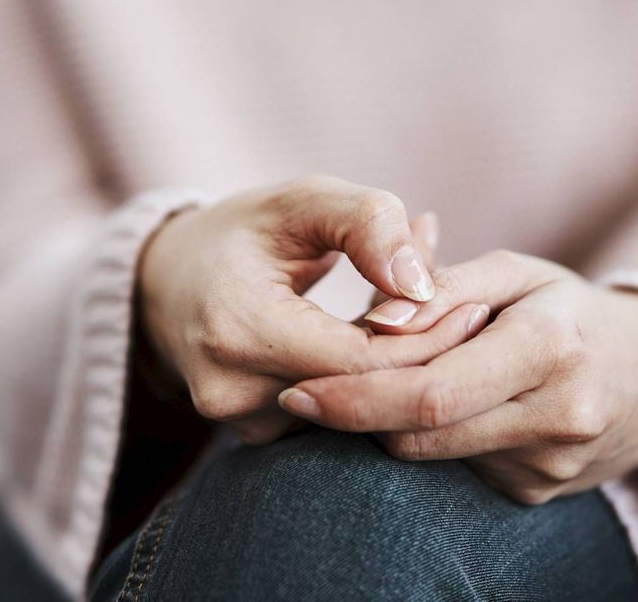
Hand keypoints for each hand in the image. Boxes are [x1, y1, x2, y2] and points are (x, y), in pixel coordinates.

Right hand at [138, 175, 485, 443]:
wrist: (165, 284)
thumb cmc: (241, 233)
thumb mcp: (302, 200)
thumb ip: (368, 225)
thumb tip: (422, 287)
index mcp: (238, 327)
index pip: (363, 361)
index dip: (426, 338)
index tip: (472, 307)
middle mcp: (232, 391)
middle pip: (363, 395)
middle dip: (420, 356)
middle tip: (466, 313)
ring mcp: (239, 423)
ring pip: (353, 413)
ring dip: (393, 371)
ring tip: (418, 319)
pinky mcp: (253, 437)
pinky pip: (331, 418)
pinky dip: (363, 384)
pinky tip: (376, 344)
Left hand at [278, 250, 637, 502]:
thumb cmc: (567, 309)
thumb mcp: (514, 272)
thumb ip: (441, 287)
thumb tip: (375, 323)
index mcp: (550, 349)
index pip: (429, 393)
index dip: (354, 398)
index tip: (297, 392)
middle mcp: (556, 417)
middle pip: (420, 435)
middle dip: (356, 415)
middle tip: (306, 395)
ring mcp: (548, 466)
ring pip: (430, 455)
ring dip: (391, 422)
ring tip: (390, 380)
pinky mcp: (535, 492)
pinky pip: (454, 468)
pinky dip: (429, 437)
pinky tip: (441, 404)